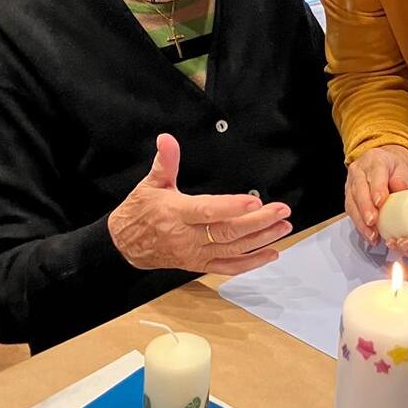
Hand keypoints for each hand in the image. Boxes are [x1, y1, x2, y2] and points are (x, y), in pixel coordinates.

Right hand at [109, 134, 291, 276]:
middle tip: (281, 211)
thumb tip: (166, 140)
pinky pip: (229, 267)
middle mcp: (188, 237)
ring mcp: (196, 253)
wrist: (124, 246)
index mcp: (177, 214)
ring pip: (233, 249)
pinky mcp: (200, 264)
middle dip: (259, 222)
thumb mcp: (150, 184)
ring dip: (261, 239)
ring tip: (283, 227)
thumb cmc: (140, 213)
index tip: (254, 202)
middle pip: (228, 231)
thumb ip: (165, 162)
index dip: (232, 207)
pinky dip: (252, 262)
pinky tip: (271, 253)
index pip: (208, 211)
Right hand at [345, 144, 407, 246]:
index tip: (380, 202)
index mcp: (375, 160)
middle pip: (359, 190)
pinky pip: (351, 211)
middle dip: (365, 208)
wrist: (385, 165)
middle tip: (372, 222)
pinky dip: (359, 225)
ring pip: (352, 202)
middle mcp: (359, 170)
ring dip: (360, 221)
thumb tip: (400, 190)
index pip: (375, 174)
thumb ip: (402, 179)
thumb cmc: (395, 169)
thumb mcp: (404, 170)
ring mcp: (351, 183)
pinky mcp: (348, 195)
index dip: (377, 189)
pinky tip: (368, 234)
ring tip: (371, 234)